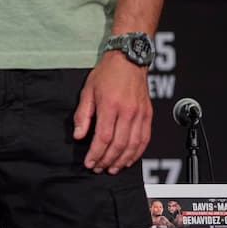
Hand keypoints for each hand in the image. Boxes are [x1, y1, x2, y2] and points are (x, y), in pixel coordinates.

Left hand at [72, 52, 151, 173]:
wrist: (129, 59)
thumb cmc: (107, 73)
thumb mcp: (88, 91)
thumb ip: (82, 115)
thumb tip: (79, 135)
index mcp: (110, 105)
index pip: (104, 137)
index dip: (96, 153)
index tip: (90, 163)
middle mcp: (127, 111)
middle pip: (118, 144)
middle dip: (107, 160)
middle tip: (98, 168)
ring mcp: (140, 114)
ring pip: (133, 145)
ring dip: (122, 160)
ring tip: (112, 168)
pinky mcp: (148, 115)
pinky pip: (145, 139)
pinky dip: (137, 153)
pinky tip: (128, 159)